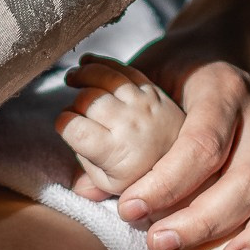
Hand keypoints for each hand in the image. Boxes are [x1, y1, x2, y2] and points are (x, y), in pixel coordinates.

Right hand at [56, 55, 184, 196]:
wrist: (186, 158)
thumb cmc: (142, 173)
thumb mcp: (114, 186)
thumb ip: (90, 181)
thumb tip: (75, 186)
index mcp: (116, 152)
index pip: (75, 128)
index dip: (63, 123)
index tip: (64, 125)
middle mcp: (130, 125)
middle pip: (88, 100)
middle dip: (74, 103)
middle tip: (73, 111)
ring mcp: (143, 105)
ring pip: (105, 78)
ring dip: (83, 74)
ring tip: (71, 78)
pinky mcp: (152, 91)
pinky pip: (124, 70)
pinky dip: (102, 63)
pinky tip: (87, 63)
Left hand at [127, 0, 249, 249]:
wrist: (222, 47)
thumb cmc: (172, 71)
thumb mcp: (142, 80)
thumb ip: (116, 128)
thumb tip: (84, 190)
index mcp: (224, 90)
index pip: (202, 143)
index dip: (167, 181)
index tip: (128, 210)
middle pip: (245, 177)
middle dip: (203, 218)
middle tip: (158, 244)